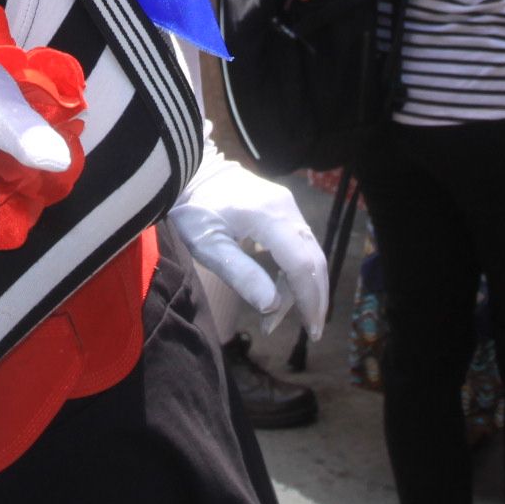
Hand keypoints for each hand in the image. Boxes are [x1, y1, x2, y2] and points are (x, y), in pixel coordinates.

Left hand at [169, 155, 328, 339]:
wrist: (189, 170)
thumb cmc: (192, 209)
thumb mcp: (208, 245)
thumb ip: (240, 274)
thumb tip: (272, 306)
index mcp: (271, 218)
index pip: (302, 265)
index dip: (309, 300)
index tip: (311, 331)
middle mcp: (287, 209)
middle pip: (313, 259)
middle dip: (314, 298)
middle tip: (311, 333)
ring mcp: (286, 206)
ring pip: (308, 252)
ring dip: (303, 287)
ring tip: (277, 318)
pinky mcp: (282, 208)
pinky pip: (299, 243)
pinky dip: (295, 271)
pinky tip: (281, 291)